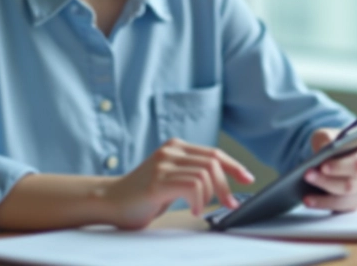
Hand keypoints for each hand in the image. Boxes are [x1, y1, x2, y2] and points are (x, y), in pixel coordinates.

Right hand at [103, 138, 254, 228]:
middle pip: (213, 162)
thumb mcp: (171, 180)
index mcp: (175, 147)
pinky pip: (193, 186)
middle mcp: (170, 151)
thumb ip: (191, 176)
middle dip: (227, 186)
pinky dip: (199, 201)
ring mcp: (163, 164)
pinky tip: (192, 210)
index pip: (214, 153)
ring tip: (200, 209)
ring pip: (205, 174)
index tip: (248, 179)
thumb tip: (225, 186)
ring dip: (210, 196)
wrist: (109, 202)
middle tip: (230, 204)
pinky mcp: (157, 181)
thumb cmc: (141, 196)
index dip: (235, 166)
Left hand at [304, 128, 356, 212]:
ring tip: (306, 195)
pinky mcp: (354, 204)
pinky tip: (309, 201)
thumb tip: (324, 149)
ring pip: (345, 200)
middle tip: (307, 175)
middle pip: (351, 185)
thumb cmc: (333, 144)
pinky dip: (323, 205)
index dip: (341, 166)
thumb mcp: (329, 135)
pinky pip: (340, 209)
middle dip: (327, 181)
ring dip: (324, 198)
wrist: (333, 156)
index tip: (322, 166)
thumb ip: (328, 139)